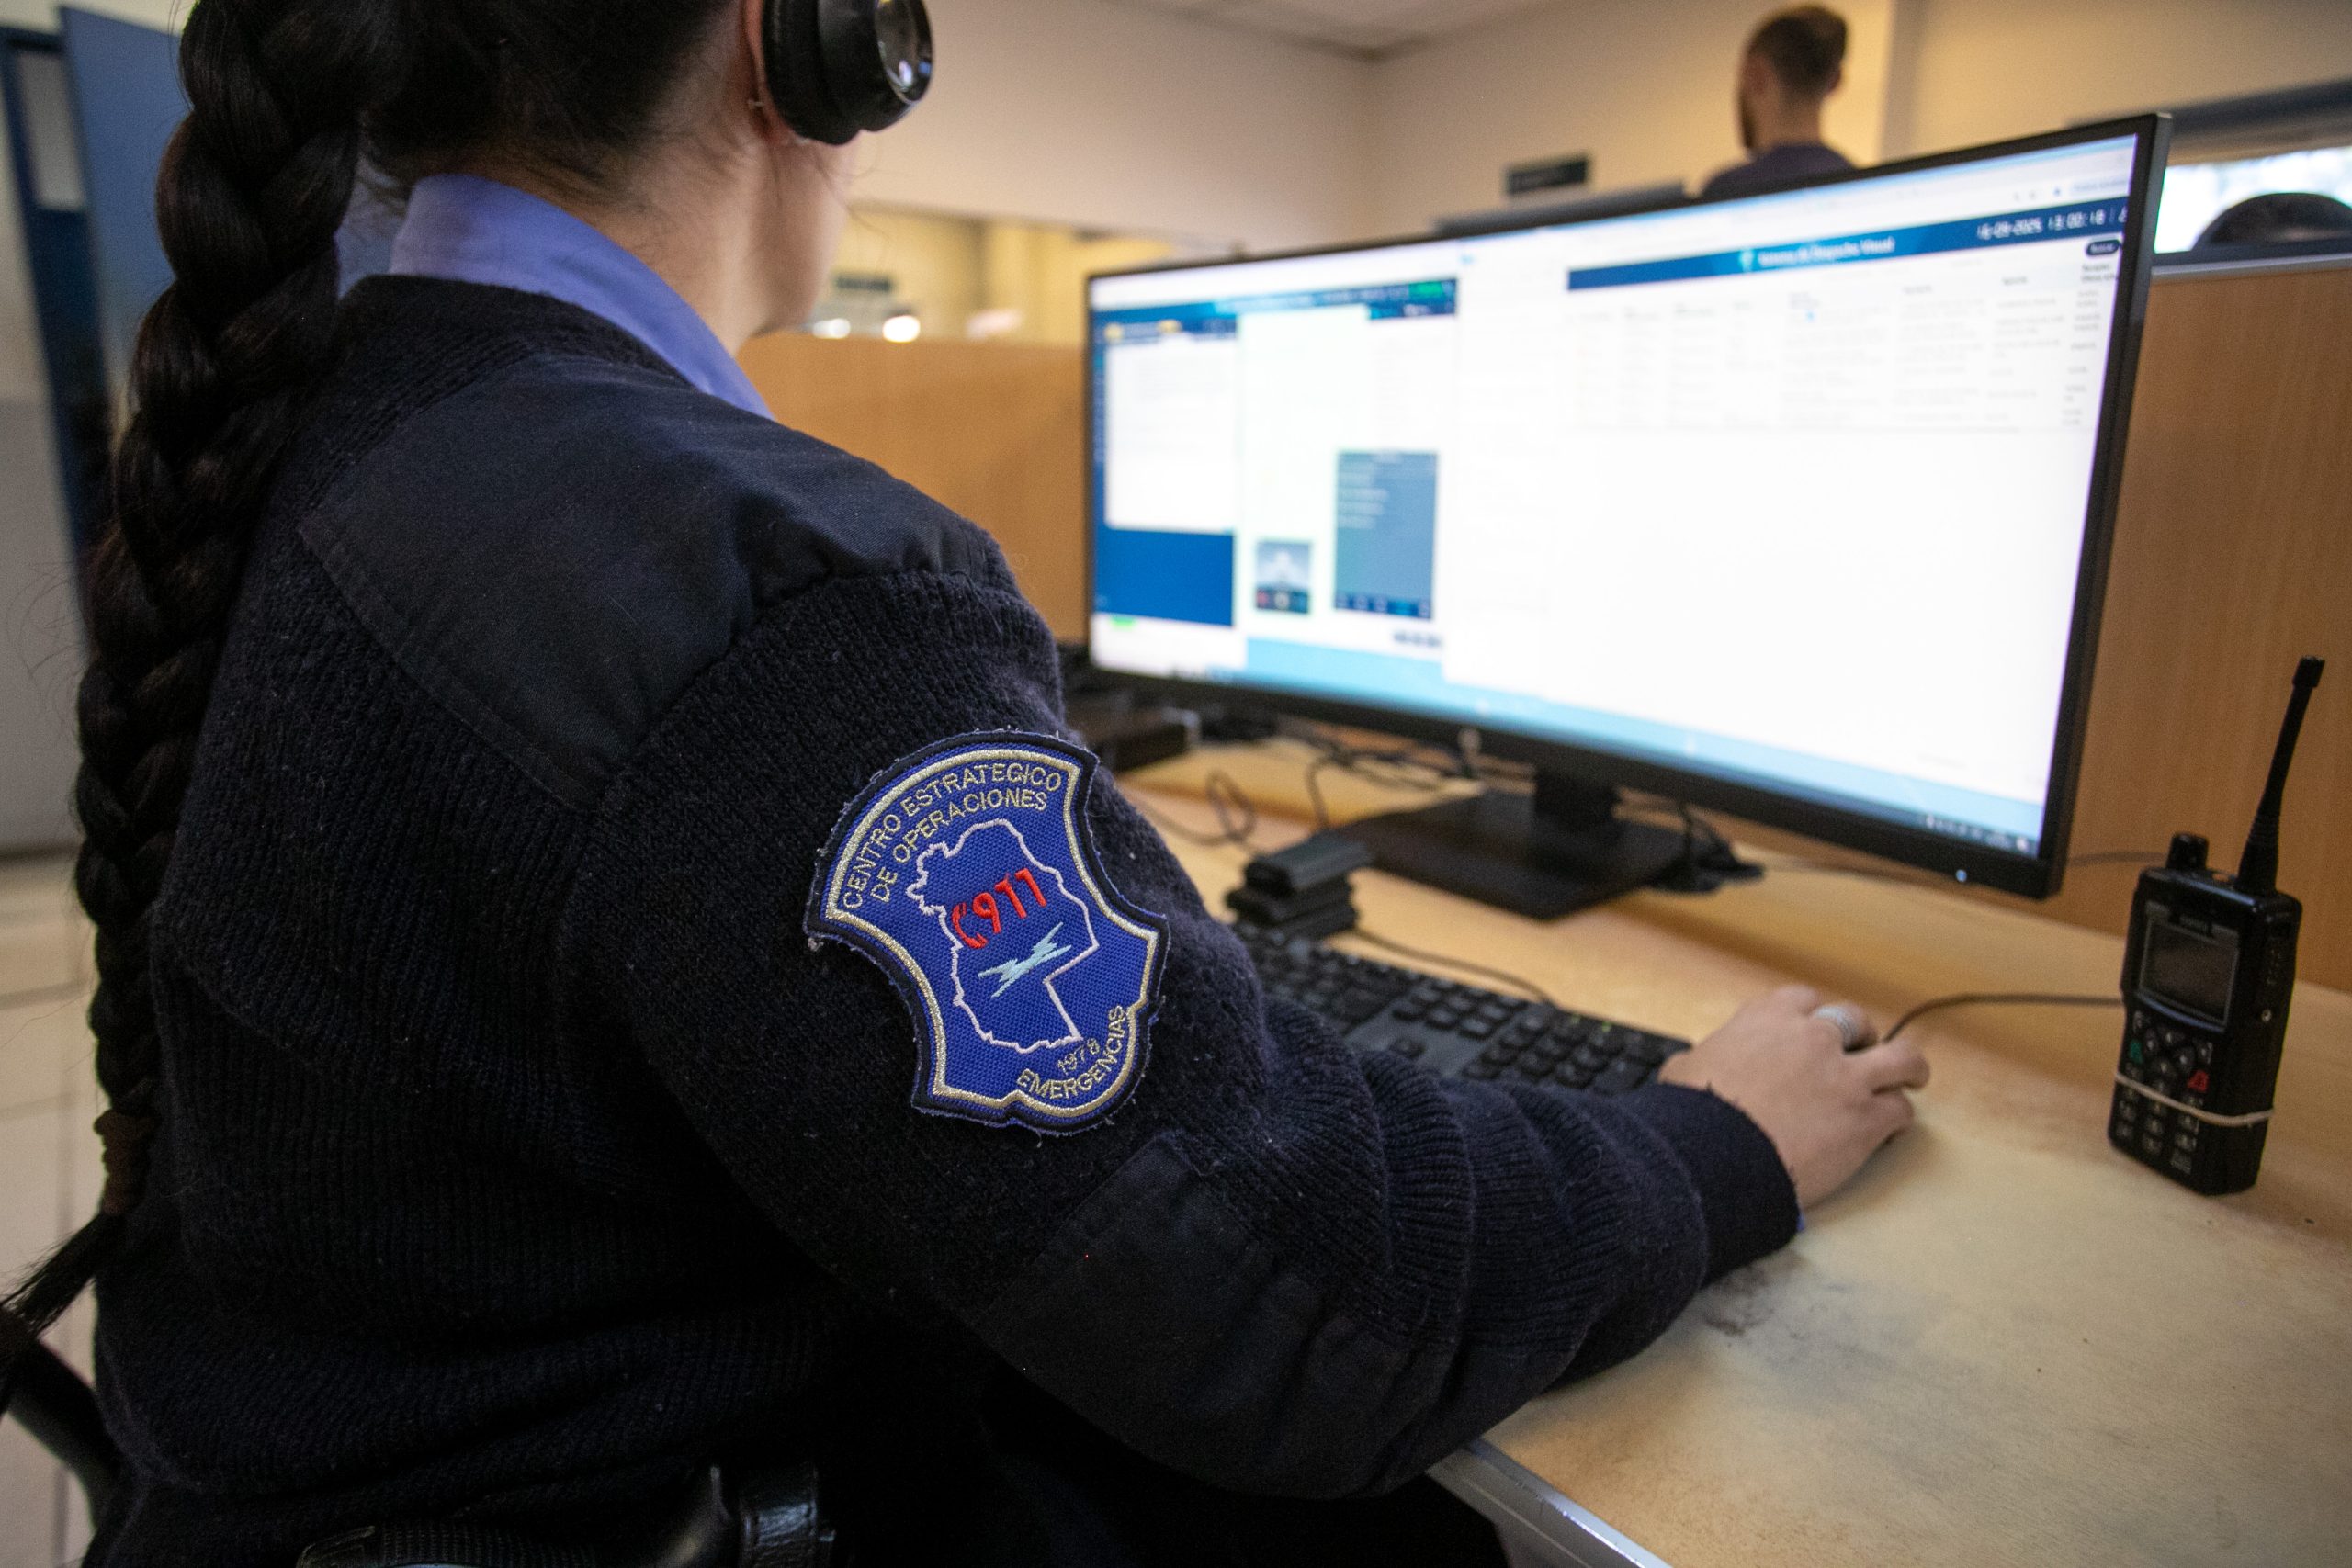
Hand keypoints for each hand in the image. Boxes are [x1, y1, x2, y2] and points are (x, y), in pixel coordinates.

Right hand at [1658, 985, 1928, 1207]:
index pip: (1807, 1001)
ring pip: (1901, 1059)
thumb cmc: (1694, 1114)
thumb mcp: (1685, 1069)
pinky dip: (1898, 1119)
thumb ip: (1702, 1060)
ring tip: (1909, 1079)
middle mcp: (1814, 1038)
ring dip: (1907, 1069)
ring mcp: (1846, 1077)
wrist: (1715, 1155)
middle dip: (1861, 1038)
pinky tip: (1891, 1130)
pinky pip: (1900, 1110)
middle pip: (1856, 1022)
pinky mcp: (1866, 1118)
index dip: (1815, 1019)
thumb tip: (1690, 1068)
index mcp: (1769, 1018)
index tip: (1814, 1033)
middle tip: (1860, 1057)